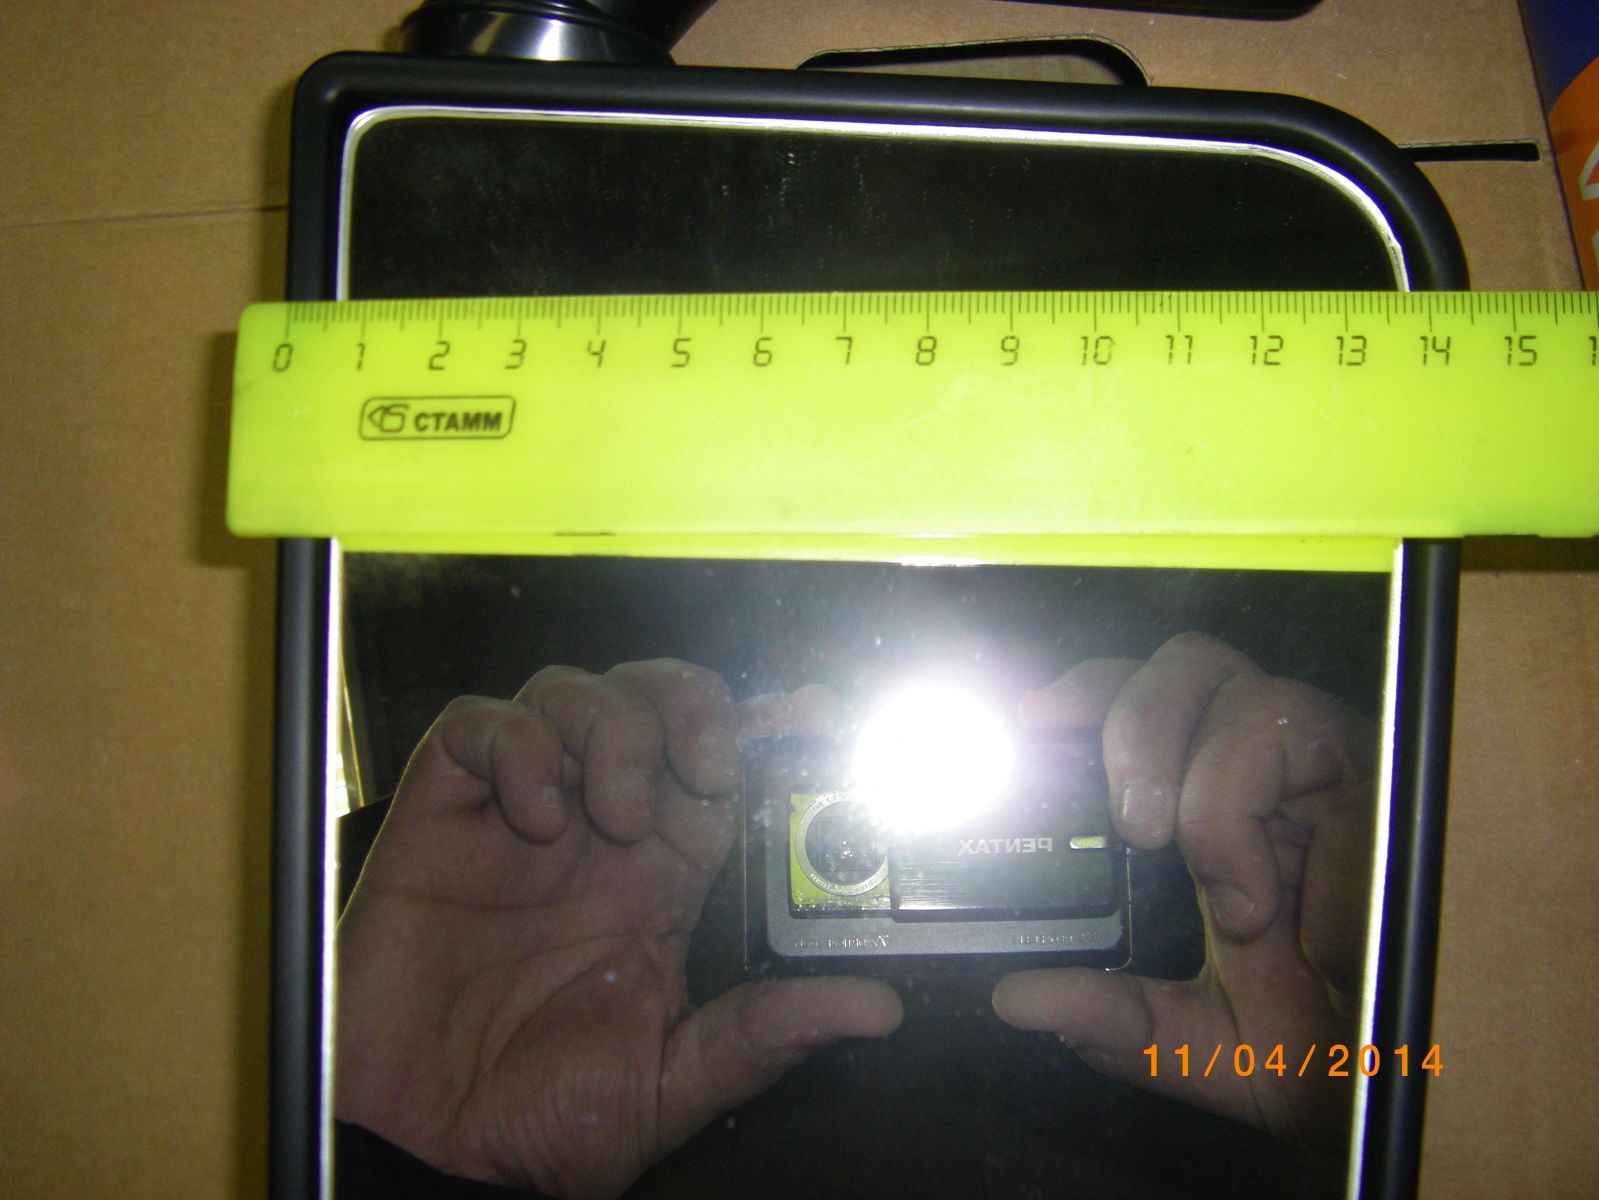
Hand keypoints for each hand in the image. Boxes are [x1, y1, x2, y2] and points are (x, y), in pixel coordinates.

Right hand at [336, 660, 902, 1198]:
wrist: (423, 1150)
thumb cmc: (536, 1117)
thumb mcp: (668, 1084)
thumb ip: (761, 1038)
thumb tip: (874, 1009)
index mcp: (658, 882)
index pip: (719, 771)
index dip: (763, 733)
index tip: (809, 717)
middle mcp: (594, 834)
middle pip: (652, 703)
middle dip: (691, 707)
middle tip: (706, 765)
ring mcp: (518, 818)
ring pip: (572, 693)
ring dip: (611, 731)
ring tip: (610, 816)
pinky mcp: (440, 818)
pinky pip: (476, 726)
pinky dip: (515, 745)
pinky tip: (531, 815)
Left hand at [991, 633, 1376, 1149]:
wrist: (1421, 1074)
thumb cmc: (1327, 1049)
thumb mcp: (1203, 1042)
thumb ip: (1115, 1021)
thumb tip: (1018, 999)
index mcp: (1214, 814)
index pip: (1149, 704)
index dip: (1091, 692)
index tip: (1031, 720)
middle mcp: (1263, 775)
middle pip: (1185, 663)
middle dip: (1127, 714)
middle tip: (1121, 817)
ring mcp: (1315, 767)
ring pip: (1225, 682)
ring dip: (1173, 763)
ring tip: (1169, 849)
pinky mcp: (1364, 770)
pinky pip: (1273, 732)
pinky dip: (1230, 812)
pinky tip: (1252, 896)